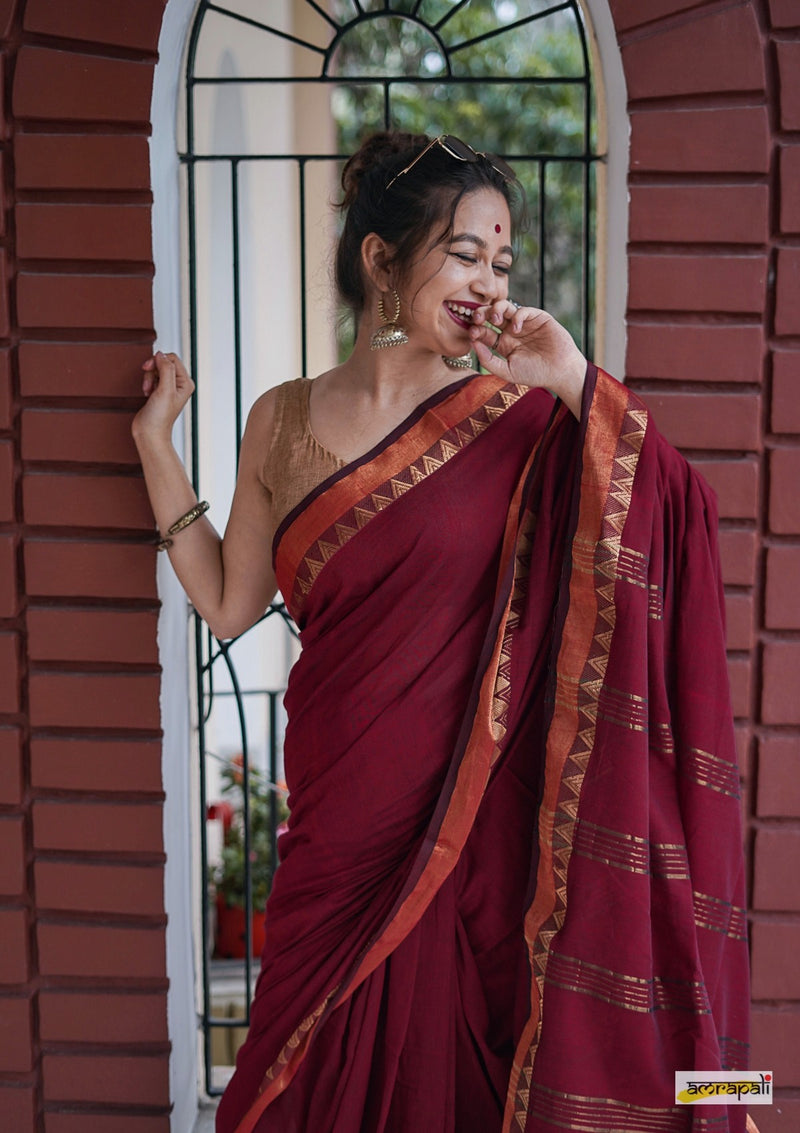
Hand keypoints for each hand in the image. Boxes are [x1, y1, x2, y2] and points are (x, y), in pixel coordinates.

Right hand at [132, 351, 195, 442]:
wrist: (150, 433)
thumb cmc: (160, 417)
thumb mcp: (165, 390)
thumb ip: (166, 369)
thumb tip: (161, 354)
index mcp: (186, 383)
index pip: (172, 359)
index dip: (158, 360)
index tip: (148, 368)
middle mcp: (179, 384)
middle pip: (163, 362)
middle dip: (152, 370)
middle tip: (148, 383)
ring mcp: (169, 388)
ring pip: (156, 369)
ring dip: (148, 377)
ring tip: (147, 390)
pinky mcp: (159, 391)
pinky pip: (151, 377)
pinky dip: (147, 382)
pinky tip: (147, 393)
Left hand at [469, 301, 585, 417]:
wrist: (560, 372)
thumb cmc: (534, 374)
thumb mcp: (507, 371)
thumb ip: (488, 360)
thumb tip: (472, 344)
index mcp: (503, 344)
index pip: (484, 332)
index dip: (475, 330)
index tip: (472, 333)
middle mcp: (511, 331)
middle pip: (490, 315)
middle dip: (481, 314)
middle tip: (477, 319)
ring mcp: (524, 323)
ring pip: (504, 307)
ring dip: (496, 309)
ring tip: (495, 320)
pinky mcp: (538, 317)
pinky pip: (523, 310)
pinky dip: (517, 316)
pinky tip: (516, 328)